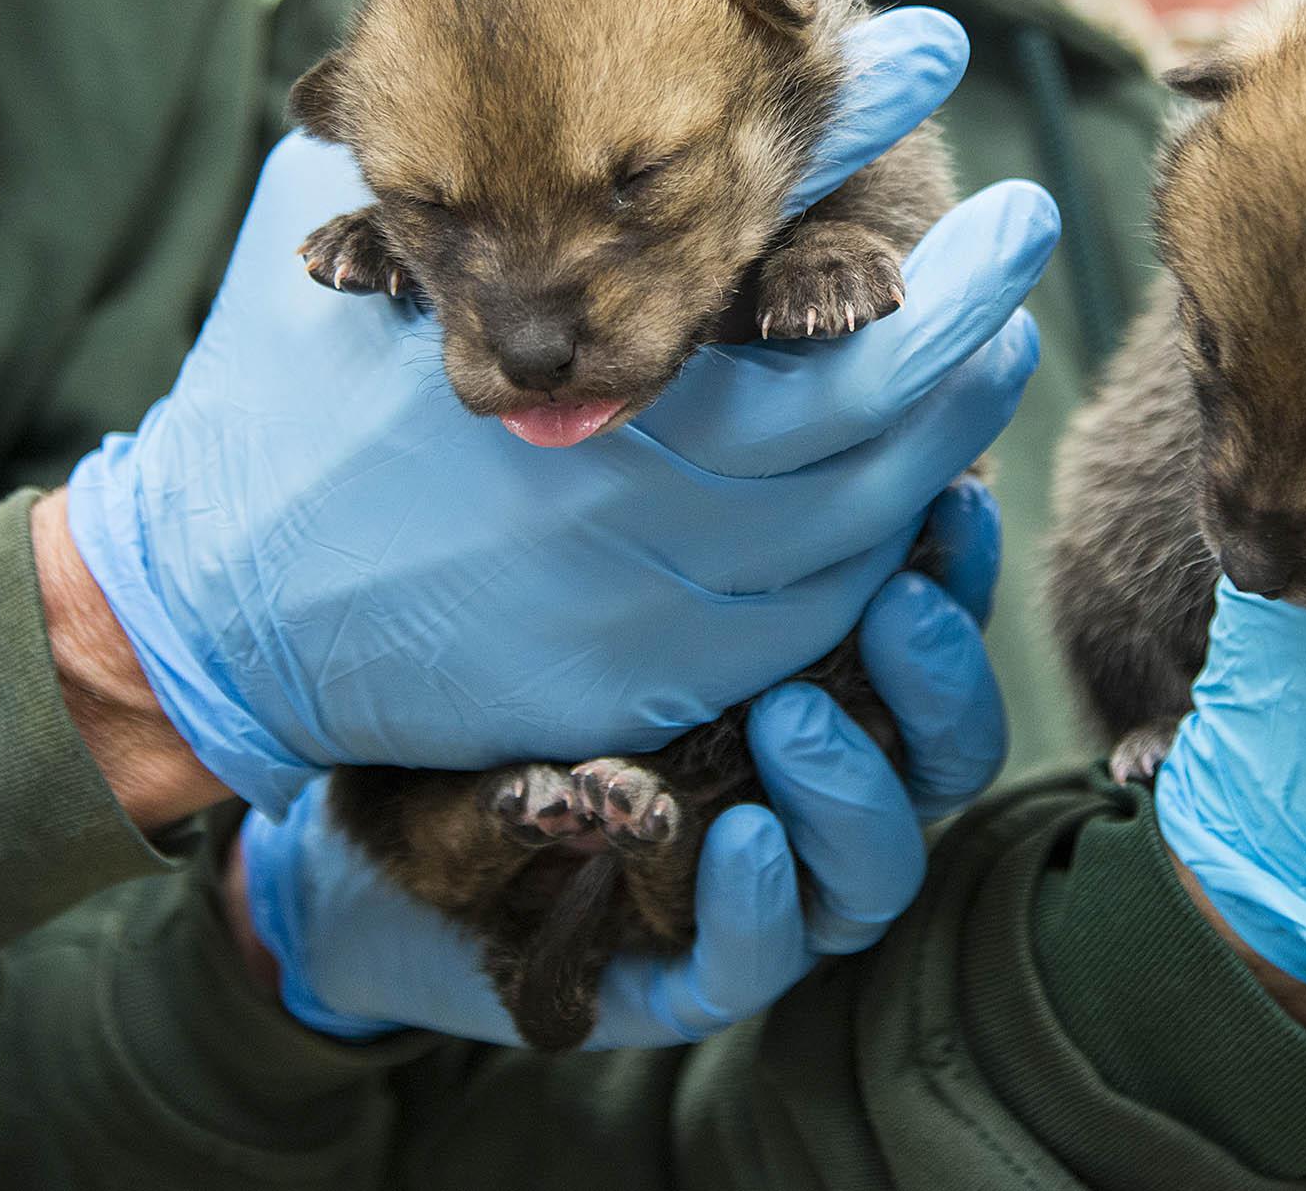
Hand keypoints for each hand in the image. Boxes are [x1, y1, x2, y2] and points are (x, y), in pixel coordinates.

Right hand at [65, 8, 1057, 811]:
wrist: (219, 620)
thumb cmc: (271, 418)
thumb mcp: (337, 261)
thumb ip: (443, 165)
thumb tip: (510, 85)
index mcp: (582, 392)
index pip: (791, 279)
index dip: (882, 177)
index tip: (936, 73)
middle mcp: (647, 507)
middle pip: (874, 412)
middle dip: (966, 308)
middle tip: (1019, 226)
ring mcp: (667, 610)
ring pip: (873, 518)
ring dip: (949, 417)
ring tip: (988, 335)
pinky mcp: (667, 680)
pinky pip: (824, 610)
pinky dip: (884, 533)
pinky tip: (911, 466)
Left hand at [234, 482, 1006, 1045]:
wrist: (351, 784)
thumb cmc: (475, 635)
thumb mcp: (584, 535)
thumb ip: (691, 468)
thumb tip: (770, 338)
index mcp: (801, 660)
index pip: (922, 618)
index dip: (954, 563)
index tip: (952, 493)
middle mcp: (800, 774)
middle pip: (937, 743)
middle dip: (937, 669)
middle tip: (899, 601)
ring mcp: (754, 875)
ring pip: (877, 864)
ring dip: (856, 786)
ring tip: (792, 717)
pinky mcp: (682, 969)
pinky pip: (759, 959)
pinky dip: (766, 905)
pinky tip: (740, 843)